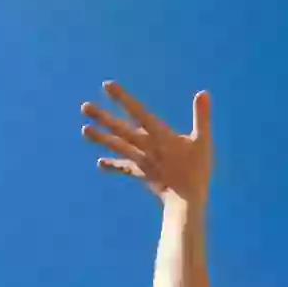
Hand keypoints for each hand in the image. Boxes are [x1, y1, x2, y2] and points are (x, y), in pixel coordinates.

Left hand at [81, 81, 212, 206]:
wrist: (186, 200)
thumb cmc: (197, 169)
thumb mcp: (203, 141)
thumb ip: (202, 116)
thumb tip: (203, 92)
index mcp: (160, 135)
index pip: (138, 112)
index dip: (123, 98)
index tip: (107, 85)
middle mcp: (146, 146)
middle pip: (121, 130)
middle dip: (103, 118)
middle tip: (84, 107)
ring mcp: (141, 160)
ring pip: (118, 147)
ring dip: (100, 138)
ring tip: (84, 130)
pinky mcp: (141, 173)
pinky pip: (125, 168)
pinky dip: (113, 165)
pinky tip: (99, 163)